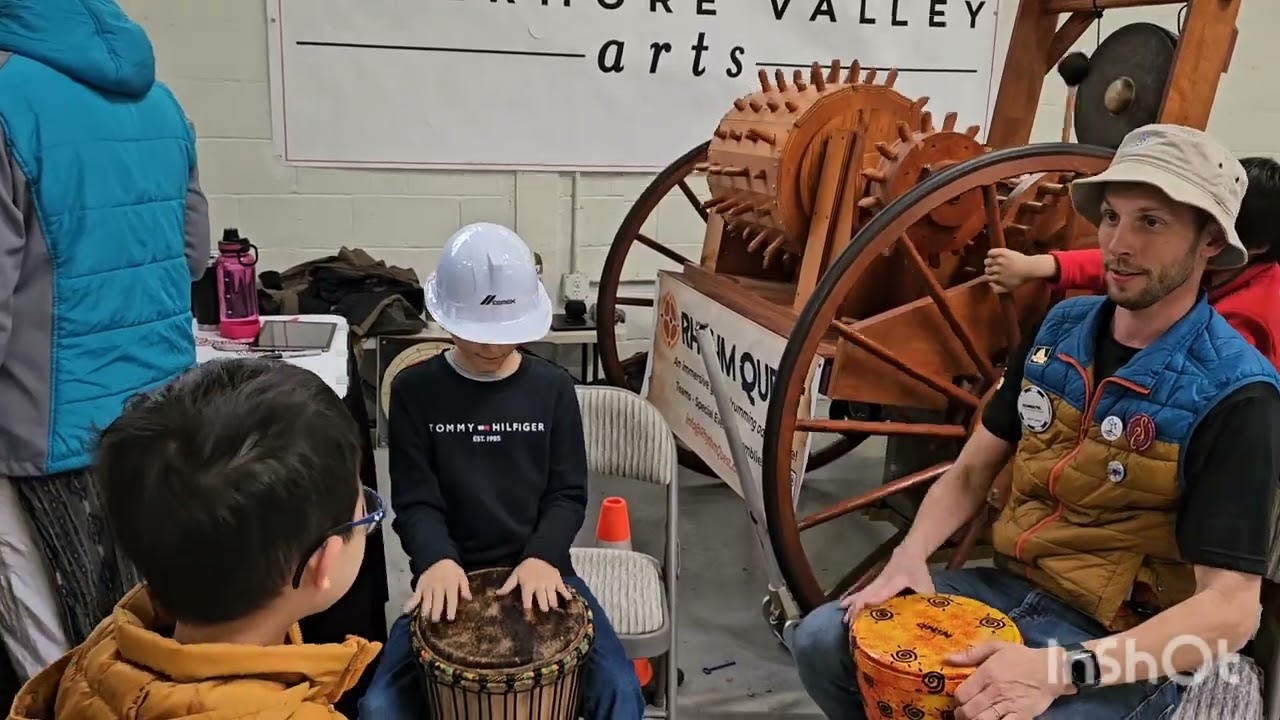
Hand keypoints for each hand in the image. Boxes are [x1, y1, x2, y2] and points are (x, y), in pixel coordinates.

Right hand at [404, 559, 470, 622]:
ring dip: (425, 611)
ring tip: (424, 621)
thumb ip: (465, 587)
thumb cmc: (452, 572)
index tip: (450, 618)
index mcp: (450, 584)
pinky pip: (414, 596)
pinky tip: (405, 612)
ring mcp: (427, 587)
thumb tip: (468, 598)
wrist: (437, 559)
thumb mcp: (461, 576)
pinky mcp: (419, 587)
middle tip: (435, 621)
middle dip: (436, 612)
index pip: (451, 598)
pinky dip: (409, 604)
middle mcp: (438, 586)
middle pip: (436, 601)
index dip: (450, 608)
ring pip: (426, 601)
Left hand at [497, 557, 571, 611]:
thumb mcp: (515, 575)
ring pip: (553, 598)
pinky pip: (563, 589)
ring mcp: (549, 583)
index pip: (527, 601)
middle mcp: (539, 586)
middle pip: (542, 601)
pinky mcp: (558, 580)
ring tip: (552, 608)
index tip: (528, 615)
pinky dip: (566, 595)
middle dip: (543, 608)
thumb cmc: (526, 568)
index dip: (528, 609)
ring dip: (552, 604)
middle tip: (543, 612)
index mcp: (528, 586)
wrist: (540, 555)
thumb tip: (497, 594)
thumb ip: (507, 586)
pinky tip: (568, 600)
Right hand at [839, 551, 934, 623]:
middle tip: (849, 624)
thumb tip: (929, 618)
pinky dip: (852, 599)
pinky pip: (861, 592)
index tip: (859, 613)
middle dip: (856, 609)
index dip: (869, 602)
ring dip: (852, 606)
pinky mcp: (874, 584)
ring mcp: (876, 583)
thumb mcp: (926, 584)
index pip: (879, 594)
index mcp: (893, 583)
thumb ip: (926, 599)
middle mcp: (881, 583)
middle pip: (866, 595)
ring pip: (861, 594)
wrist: (909, 552)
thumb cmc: (917, 570)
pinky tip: (843, 606)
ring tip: (843, 619)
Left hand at [946, 641, 1074, 719]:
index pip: (962, 694)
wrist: (1051, 669)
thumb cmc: (1022, 657)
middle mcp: (995, 691)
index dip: (958, 699)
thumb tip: (948, 658)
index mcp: (987, 674)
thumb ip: (971, 653)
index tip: (960, 699)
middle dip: (962, 714)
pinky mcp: (1022, 716)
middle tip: (963, 713)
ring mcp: (1009, 705)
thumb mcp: (996, 647)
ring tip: (973, 719)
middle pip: (969, 711)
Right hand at [984, 249, 1054, 292]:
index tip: (988, 276)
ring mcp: (1000, 260)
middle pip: (987, 269)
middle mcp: (997, 269)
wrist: (1031, 268)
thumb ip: (998, 289)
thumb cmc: (1021, 279)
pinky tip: (994, 255)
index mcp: (998, 278)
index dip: (985, 277)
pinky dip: (991, 253)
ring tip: (993, 262)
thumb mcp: (1010, 288)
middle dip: (989, 270)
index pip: (985, 278)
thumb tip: (990, 284)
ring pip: (987, 261)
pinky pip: (991, 252)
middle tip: (994, 269)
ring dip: (989, 262)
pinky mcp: (1003, 253)